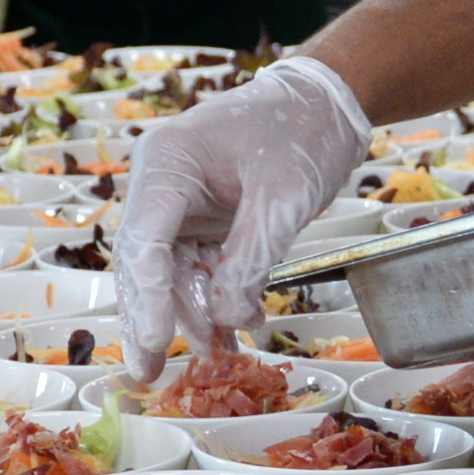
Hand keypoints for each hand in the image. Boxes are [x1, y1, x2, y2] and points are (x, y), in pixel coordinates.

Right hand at [112, 56, 368, 380]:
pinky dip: (216, 297)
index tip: (156, 341)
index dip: (148, 297)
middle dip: (151, 319)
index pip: (144, 241)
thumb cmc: (303, 130)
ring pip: (169, 271)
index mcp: (167, 163)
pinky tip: (238, 328)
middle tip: (150, 374)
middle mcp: (162, 182)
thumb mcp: (282, 198)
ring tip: (216, 355)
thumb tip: (223, 316)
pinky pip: (198, 265)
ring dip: (190, 314)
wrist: (329, 100)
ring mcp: (179, 200)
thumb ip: (250, 258)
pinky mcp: (203, 216)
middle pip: (144, 262)